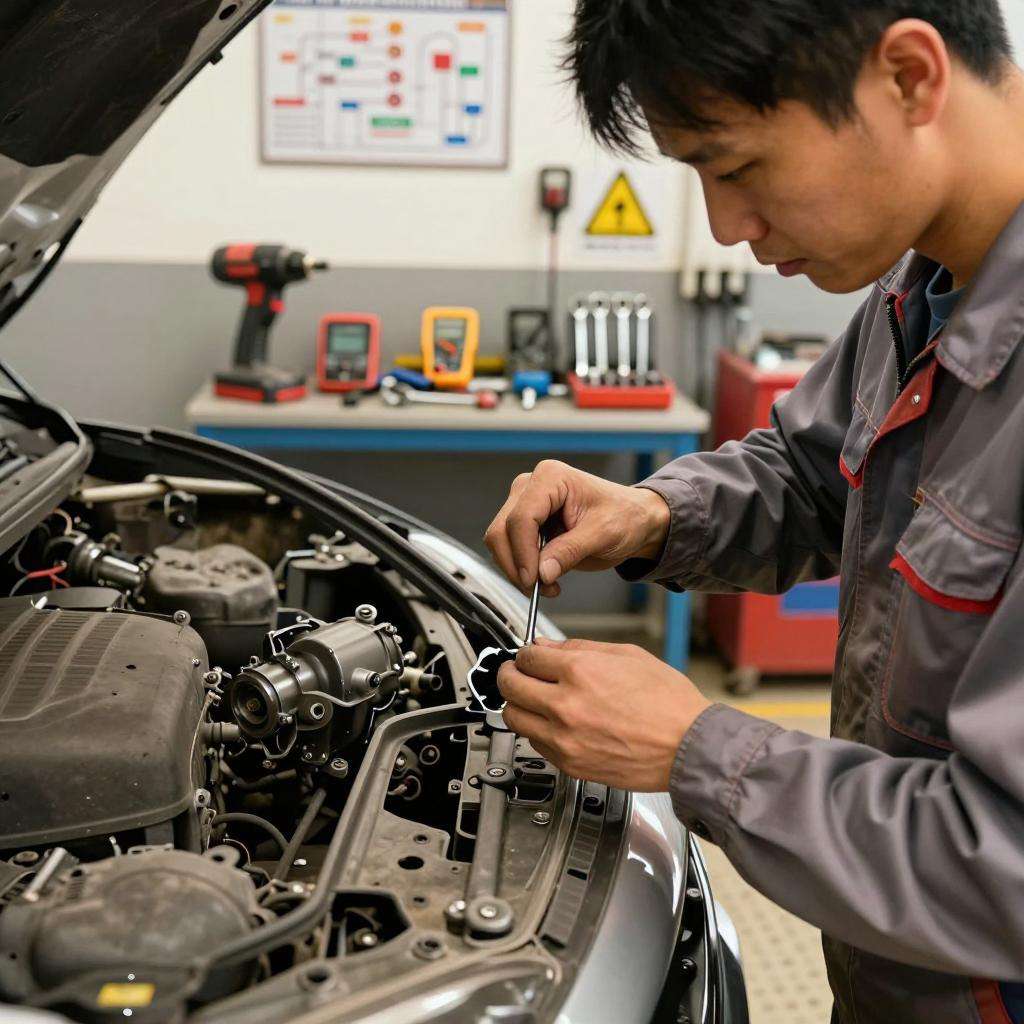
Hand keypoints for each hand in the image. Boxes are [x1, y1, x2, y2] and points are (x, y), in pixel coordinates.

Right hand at [483, 460, 669, 595]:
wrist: (633, 520)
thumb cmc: (624, 516)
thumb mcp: (603, 534)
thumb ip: (570, 551)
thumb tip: (541, 573)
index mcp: (551, 477)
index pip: (522, 518)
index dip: (523, 552)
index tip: (533, 580)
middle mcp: (531, 486)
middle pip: (503, 530)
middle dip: (517, 565)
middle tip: (538, 589)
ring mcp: (525, 504)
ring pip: (500, 542)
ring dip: (518, 570)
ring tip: (548, 586)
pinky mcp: (525, 523)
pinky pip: (509, 549)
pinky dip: (521, 569)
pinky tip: (545, 579)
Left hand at [497, 638, 711, 791]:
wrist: (689, 747)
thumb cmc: (668, 703)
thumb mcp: (628, 655)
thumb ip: (581, 647)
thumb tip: (548, 646)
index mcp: (580, 672)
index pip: (526, 656)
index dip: (525, 653)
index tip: (528, 656)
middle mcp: (565, 705)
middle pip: (510, 686)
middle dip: (509, 675)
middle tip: (516, 674)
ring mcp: (565, 739)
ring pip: (514, 718)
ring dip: (518, 705)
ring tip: (533, 700)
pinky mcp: (570, 764)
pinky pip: (535, 744)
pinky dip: (539, 732)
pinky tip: (556, 724)